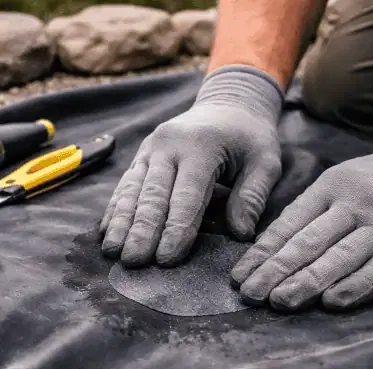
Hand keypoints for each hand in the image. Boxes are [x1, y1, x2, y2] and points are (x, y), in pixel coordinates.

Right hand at [99, 64, 283, 267]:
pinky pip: (125, 185)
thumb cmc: (249, 136)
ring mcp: (150, 149)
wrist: (229, 101)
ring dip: (121, 223)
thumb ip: (253, 197)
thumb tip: (240, 234)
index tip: (167, 259)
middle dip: (142, 231)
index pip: (186, 195)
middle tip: (133, 263)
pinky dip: (115, 209)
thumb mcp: (265, 160)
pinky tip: (106, 232)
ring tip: (112, 252)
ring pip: (131, 190)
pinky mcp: (142, 155)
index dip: (176, 229)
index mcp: (201, 146)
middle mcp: (168, 145)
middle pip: (152, 195)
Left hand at [230, 119, 372, 310]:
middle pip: (309, 242)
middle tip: (251, 295)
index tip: (239, 278)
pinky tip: (334, 303)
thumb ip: (309, 214)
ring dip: (309, 281)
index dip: (262, 254)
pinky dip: (357, 286)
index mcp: (329, 188)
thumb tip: (266, 253)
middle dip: (276, 271)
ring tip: (281, 302)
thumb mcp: (340, 183)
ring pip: (341, 256)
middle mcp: (354, 205)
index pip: (289, 225)